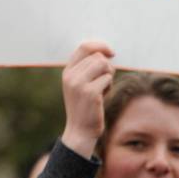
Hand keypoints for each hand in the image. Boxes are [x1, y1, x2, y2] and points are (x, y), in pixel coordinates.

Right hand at [61, 40, 114, 158]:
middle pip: (98, 56)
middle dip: (107, 67)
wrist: (80, 131)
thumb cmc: (85, 107)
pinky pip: (108, 79)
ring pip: (104, 65)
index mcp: (67, 71)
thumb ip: (88, 69)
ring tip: (103, 88)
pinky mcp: (90, 93)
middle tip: (105, 81)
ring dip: (109, 76)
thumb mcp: (81, 85)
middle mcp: (71, 75)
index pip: (84, 47)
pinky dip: (109, 86)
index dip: (100, 46)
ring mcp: (79, 84)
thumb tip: (106, 53)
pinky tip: (103, 96)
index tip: (111, 52)